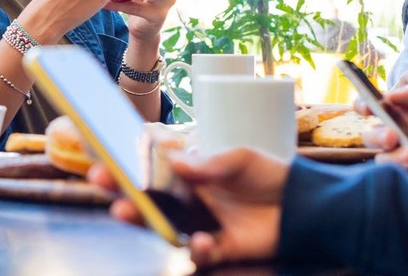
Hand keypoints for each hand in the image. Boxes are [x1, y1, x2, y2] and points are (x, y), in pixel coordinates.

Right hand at [87, 148, 286, 267]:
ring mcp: (203, 224)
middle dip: (122, 190)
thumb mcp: (241, 159)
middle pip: (150, 198)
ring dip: (143, 219)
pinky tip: (202, 240)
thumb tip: (174, 161)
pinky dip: (199, 248)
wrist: (305, 205)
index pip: (154, 169)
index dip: (129, 165)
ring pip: (164, 225)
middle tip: (101, 182)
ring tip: (124, 211)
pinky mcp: (222, 247)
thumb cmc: (271, 175)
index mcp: (194, 174)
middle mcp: (192, 200)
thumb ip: (209, 163)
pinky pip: (201, 251)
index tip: (104, 157)